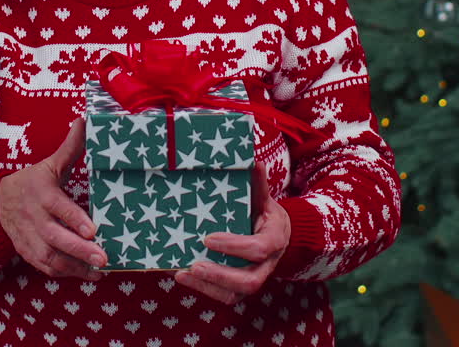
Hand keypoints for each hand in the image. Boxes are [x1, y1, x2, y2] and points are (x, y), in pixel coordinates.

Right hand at [0, 118, 106, 278]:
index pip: (58, 207)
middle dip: (78, 249)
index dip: (74, 219)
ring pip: (49, 257)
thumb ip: (69, 148)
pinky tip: (87, 274)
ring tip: (98, 270)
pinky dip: (65, 273)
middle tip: (102, 257)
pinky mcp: (28, 252)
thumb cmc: (32, 182)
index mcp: (41, 194)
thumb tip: (85, 121)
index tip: (92, 230)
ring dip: (74, 266)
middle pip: (54, 237)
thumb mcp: (49, 164)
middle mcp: (34, 218)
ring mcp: (29, 238)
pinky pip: (45, 267)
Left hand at [174, 164, 288, 303]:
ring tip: (183, 273)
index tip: (208, 238)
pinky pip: (224, 296)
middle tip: (195, 264)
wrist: (276, 235)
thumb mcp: (264, 199)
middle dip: (221, 275)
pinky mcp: (240, 288)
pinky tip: (182, 275)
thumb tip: (253, 161)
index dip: (234, 246)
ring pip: (235, 294)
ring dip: (207, 286)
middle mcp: (267, 265)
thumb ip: (258, 184)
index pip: (258, 249)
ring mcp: (254, 279)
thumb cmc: (264, 213)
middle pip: (250, 281)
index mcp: (274, 240)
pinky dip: (203, 289)